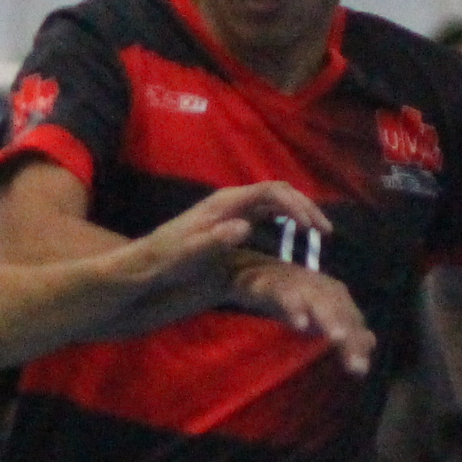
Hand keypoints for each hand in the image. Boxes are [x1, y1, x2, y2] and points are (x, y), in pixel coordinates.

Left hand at [111, 179, 332, 289]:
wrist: (137, 269)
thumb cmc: (159, 263)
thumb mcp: (185, 256)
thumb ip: (213, 241)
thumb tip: (246, 227)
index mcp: (222, 204)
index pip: (270, 192)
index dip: (297, 206)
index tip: (316, 229)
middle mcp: (227, 203)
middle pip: (276, 192)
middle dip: (304, 207)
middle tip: (324, 232)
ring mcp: (226, 212)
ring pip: (271, 202)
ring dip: (296, 212)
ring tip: (316, 234)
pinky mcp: (225, 225)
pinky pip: (262, 214)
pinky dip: (283, 221)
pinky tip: (291, 239)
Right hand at [224, 256, 377, 375]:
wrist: (248, 269)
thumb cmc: (289, 296)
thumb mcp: (317, 313)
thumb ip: (343, 327)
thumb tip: (372, 342)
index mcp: (336, 295)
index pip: (352, 321)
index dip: (357, 343)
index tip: (359, 371)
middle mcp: (321, 287)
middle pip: (340, 312)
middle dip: (349, 336)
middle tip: (354, 364)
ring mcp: (298, 283)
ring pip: (317, 301)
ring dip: (329, 318)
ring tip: (337, 338)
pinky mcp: (273, 284)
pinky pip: (285, 296)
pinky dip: (294, 307)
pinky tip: (300, 324)